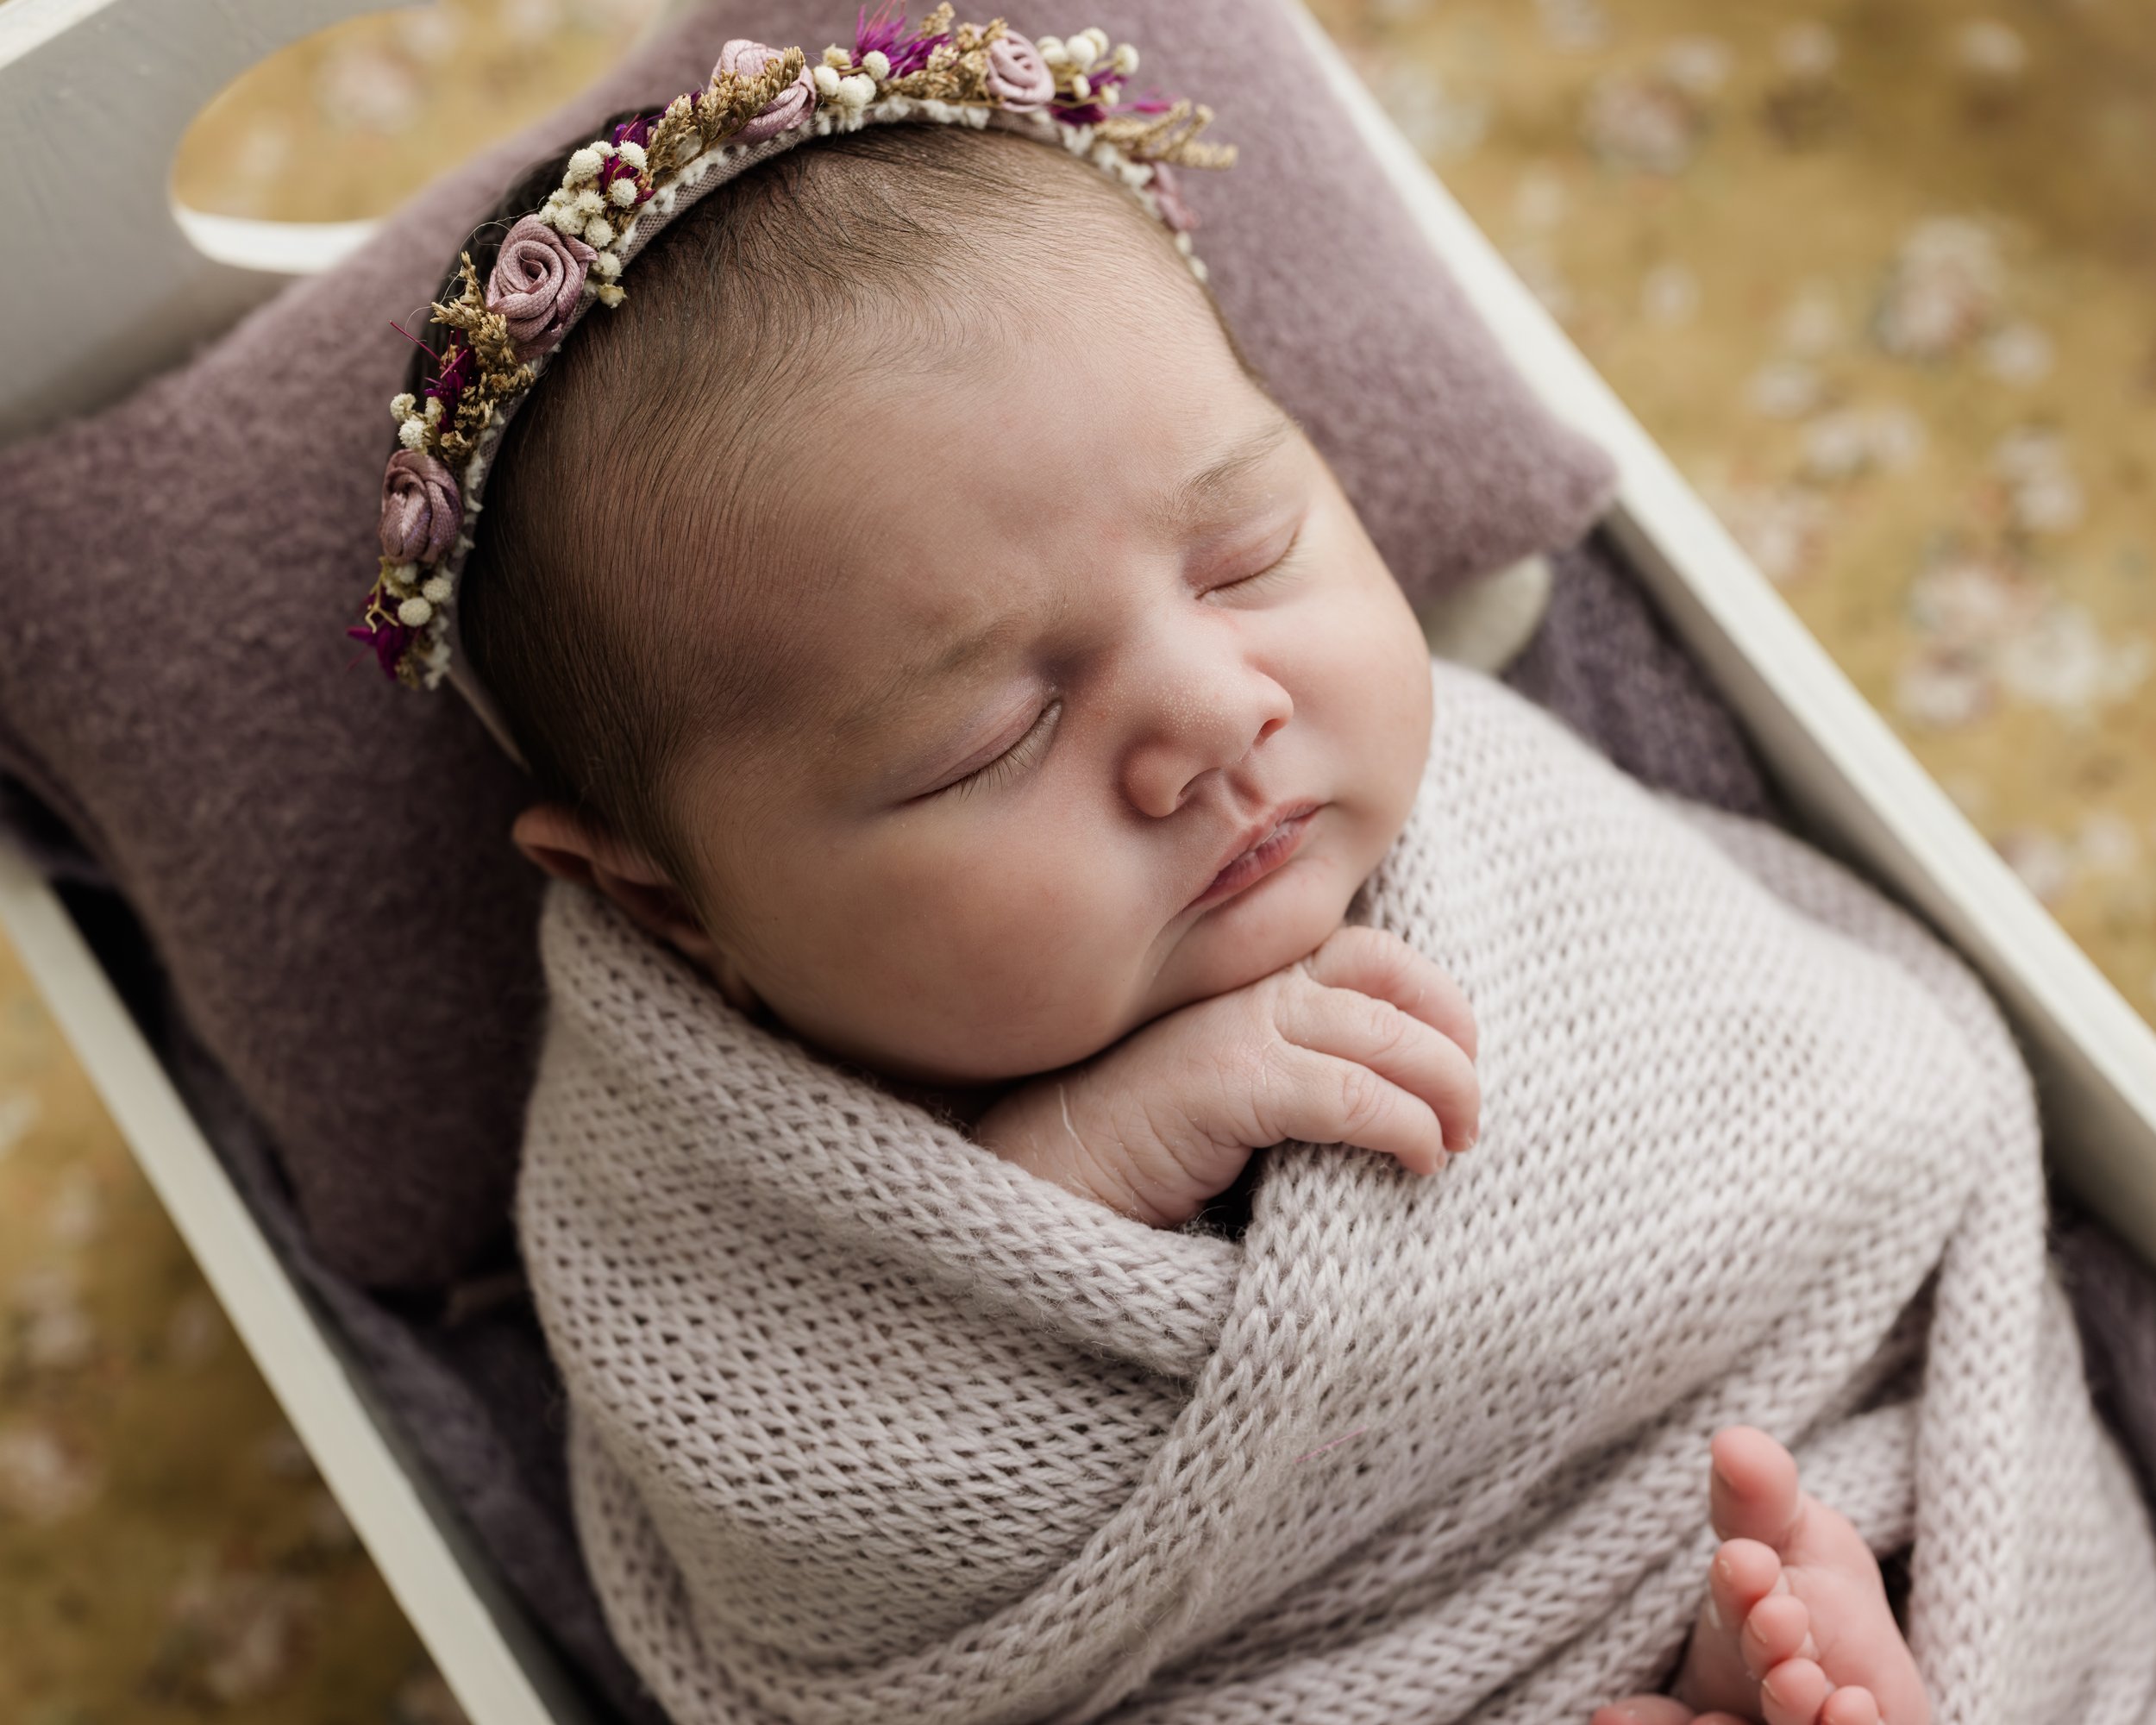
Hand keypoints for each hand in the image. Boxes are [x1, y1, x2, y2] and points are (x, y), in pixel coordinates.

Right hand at [976, 925, 1479, 1226]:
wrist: (1039, 1189)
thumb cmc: (1137, 1155)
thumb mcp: (1229, 1093)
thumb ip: (1291, 1069)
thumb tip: (1399, 1098)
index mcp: (1242, 978)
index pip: (1364, 949)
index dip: (1432, 996)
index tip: (1462, 1058)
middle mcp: (1239, 985)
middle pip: (1384, 971)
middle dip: (1450, 1036)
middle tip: (1470, 1112)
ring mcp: (1229, 1027)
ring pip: (1382, 1033)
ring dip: (1443, 1088)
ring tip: (1456, 1143)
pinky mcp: (1221, 1081)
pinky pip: (1348, 1094)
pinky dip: (1402, 1125)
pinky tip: (1416, 1161)